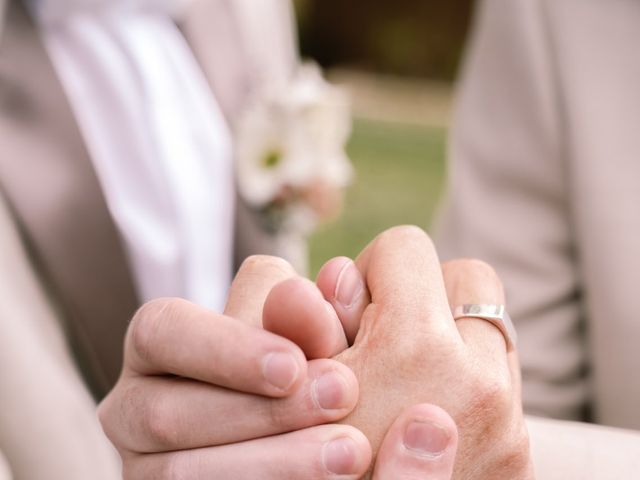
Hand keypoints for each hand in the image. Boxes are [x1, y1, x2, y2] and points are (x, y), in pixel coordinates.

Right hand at [99, 254, 458, 478]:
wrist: (293, 438)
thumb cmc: (296, 373)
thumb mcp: (307, 341)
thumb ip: (315, 315)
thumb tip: (337, 275)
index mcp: (157, 346)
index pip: (162, 331)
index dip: (225, 349)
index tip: (294, 365)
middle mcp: (133, 407)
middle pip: (166, 412)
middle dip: (260, 412)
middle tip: (342, 398)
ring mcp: (144, 466)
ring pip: (179, 474)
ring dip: (273, 462)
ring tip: (349, 453)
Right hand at [264, 226, 533, 478]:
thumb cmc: (309, 462)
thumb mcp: (286, 389)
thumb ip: (298, 318)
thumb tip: (334, 275)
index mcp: (415, 351)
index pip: (405, 247)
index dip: (371, 268)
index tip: (355, 306)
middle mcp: (477, 383)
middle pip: (467, 277)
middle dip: (423, 294)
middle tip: (386, 334)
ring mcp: (506, 422)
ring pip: (488, 327)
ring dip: (448, 337)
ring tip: (403, 377)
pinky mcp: (517, 455)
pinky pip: (499, 378)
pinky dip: (464, 379)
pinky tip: (423, 412)